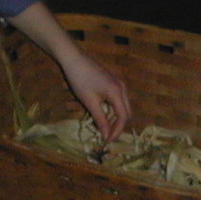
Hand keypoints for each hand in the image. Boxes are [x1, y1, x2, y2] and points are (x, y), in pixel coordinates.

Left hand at [7, 1, 131, 140]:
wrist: (74, 59)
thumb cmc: (80, 80)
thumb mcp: (89, 102)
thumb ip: (100, 119)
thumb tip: (106, 135)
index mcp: (117, 92)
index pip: (123, 117)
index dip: (117, 131)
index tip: (107, 140)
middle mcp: (122, 88)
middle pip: (126, 112)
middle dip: (118, 125)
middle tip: (106, 135)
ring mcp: (119, 84)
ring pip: (123, 106)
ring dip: (115, 118)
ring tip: (103, 126)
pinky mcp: (113, 82)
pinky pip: (118, 100)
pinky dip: (113, 109)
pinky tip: (102, 113)